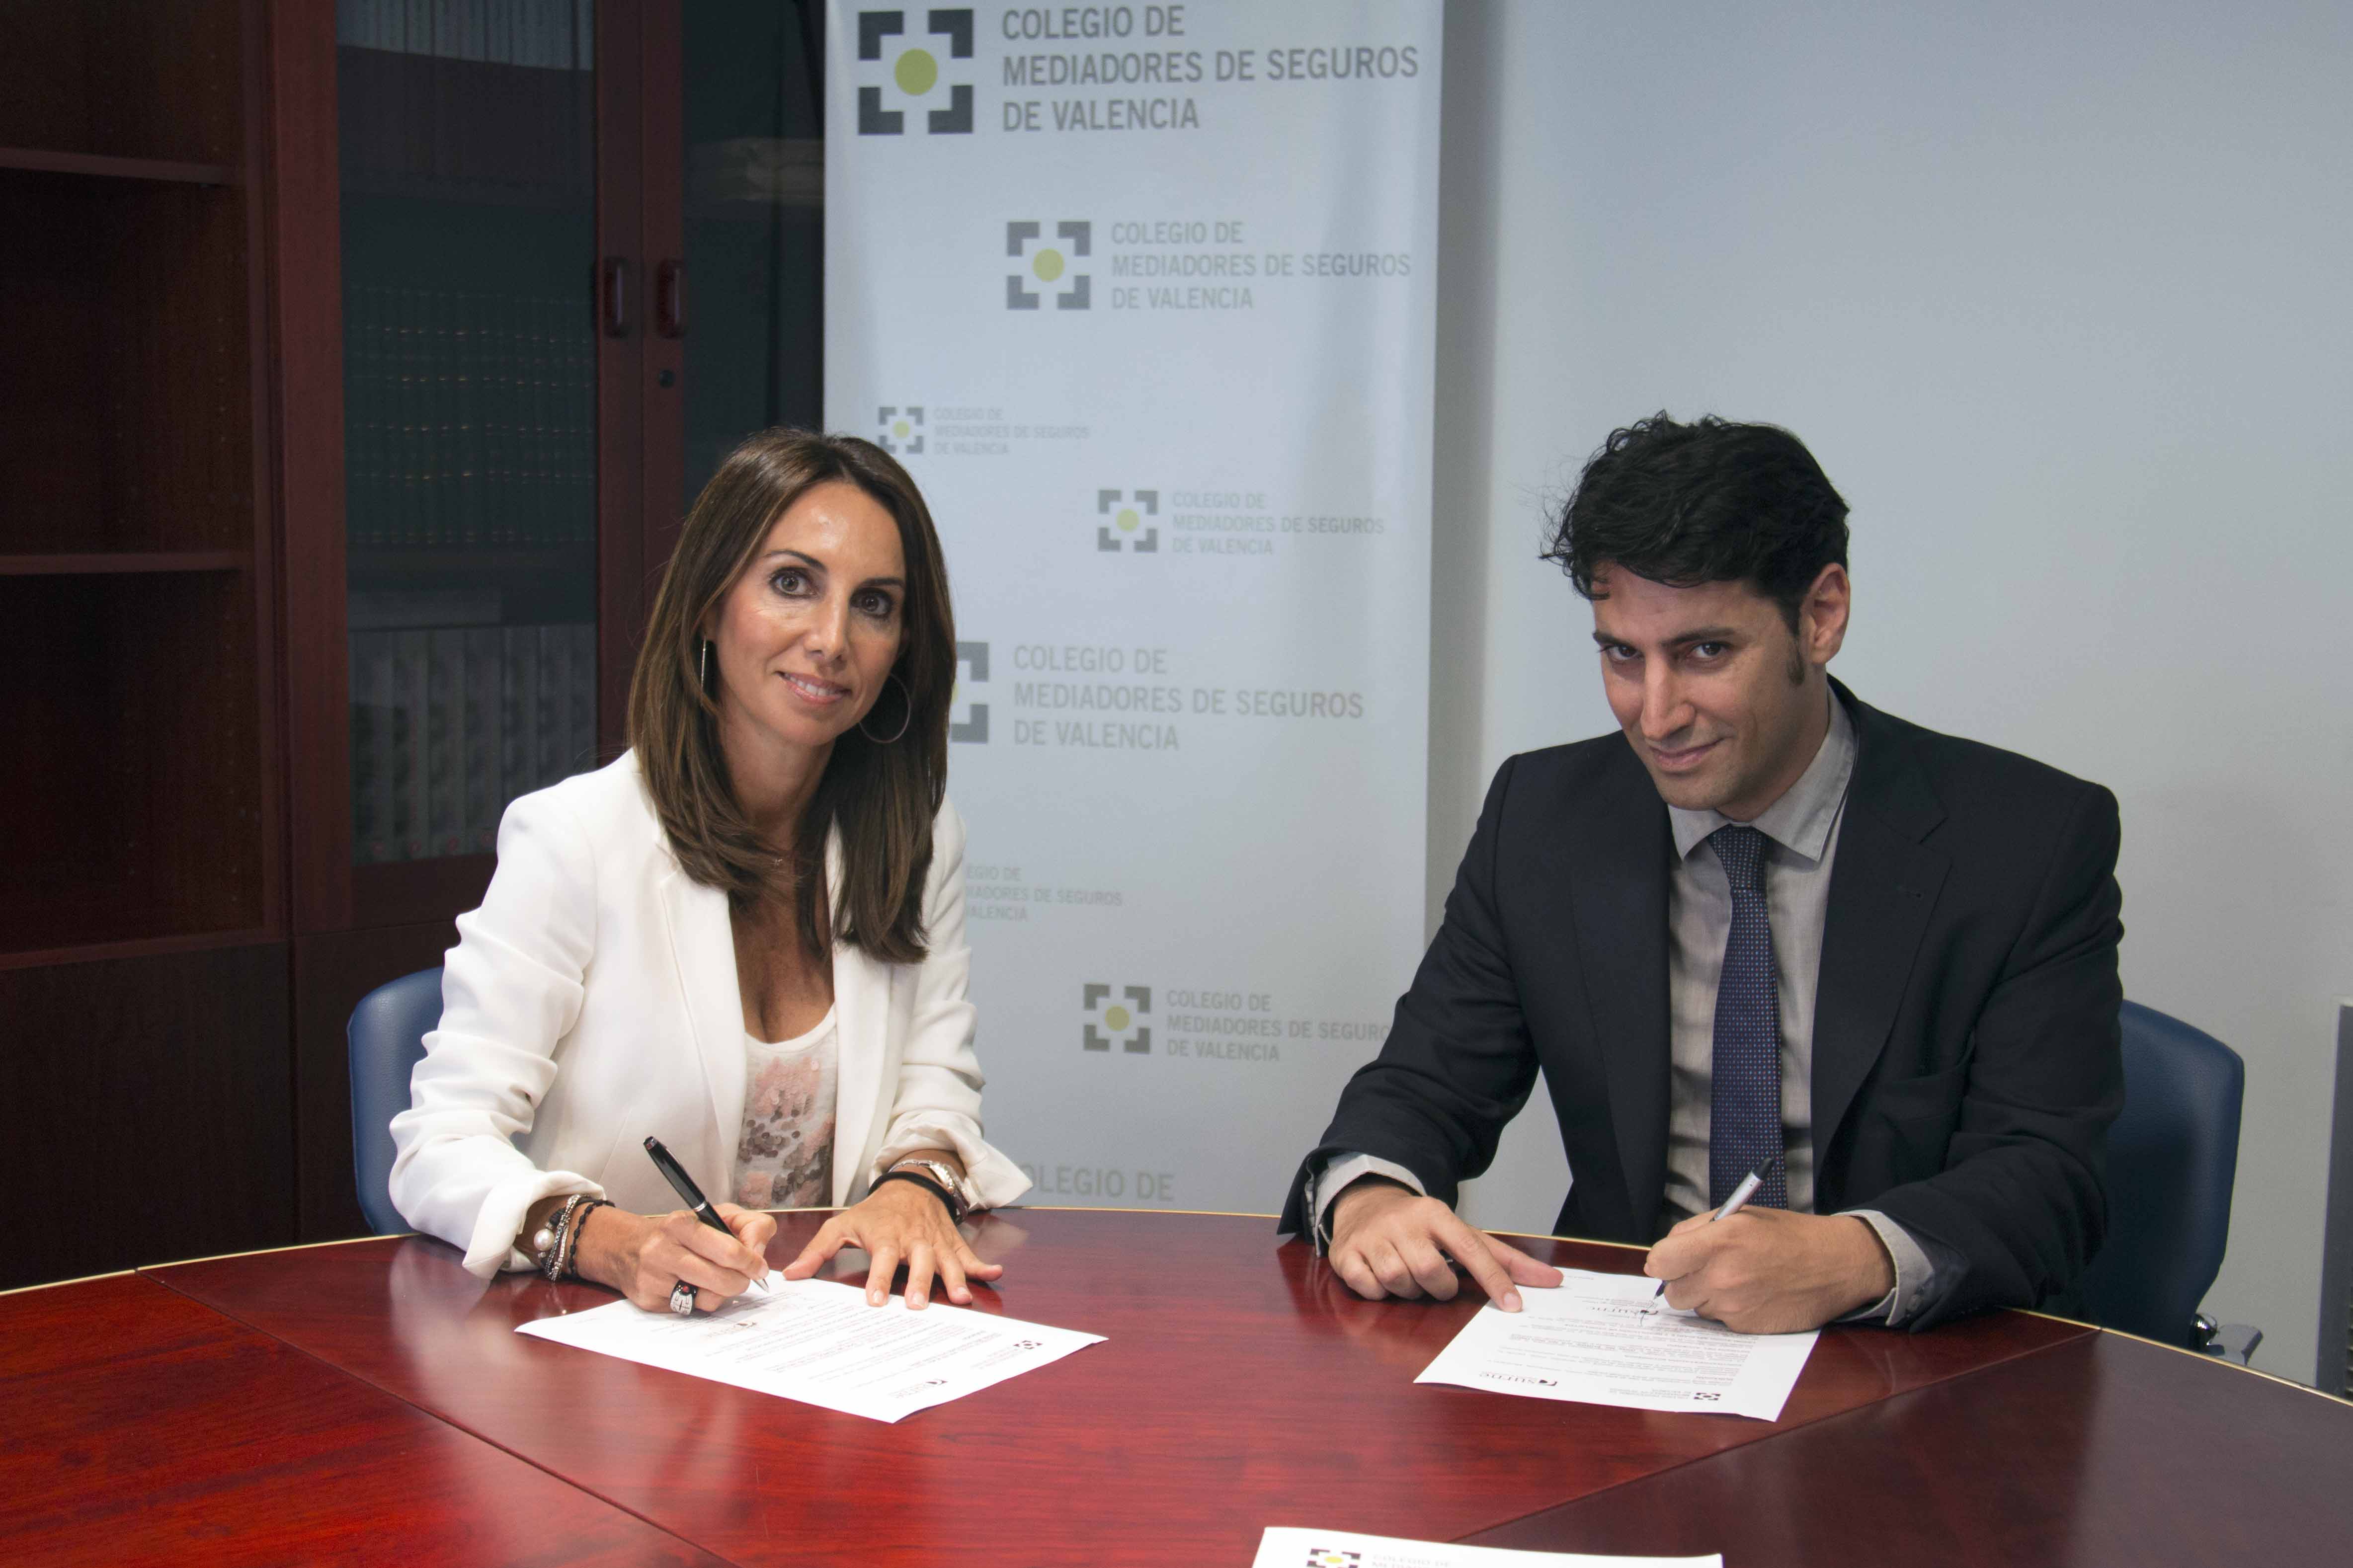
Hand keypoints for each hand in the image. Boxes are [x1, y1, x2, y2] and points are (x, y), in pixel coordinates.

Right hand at [571, 1202, 775, 1313]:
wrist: (628, 1247)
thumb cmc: (681, 1232)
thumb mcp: (716, 1215)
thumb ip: (749, 1225)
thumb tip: (759, 1253)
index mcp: (681, 1224)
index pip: (728, 1250)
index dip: (751, 1262)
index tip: (760, 1267)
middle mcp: (662, 1251)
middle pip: (722, 1279)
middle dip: (741, 1281)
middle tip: (743, 1277)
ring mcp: (653, 1279)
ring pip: (709, 1299)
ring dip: (723, 1293)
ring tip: (719, 1280)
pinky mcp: (649, 1302)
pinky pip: (691, 1311)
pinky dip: (702, 1301)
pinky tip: (696, 1288)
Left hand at [780, 1179, 1001, 1308]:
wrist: (910, 1184)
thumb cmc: (873, 1212)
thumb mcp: (841, 1224)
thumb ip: (818, 1250)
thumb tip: (791, 1275)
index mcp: (886, 1236)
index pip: (881, 1259)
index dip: (878, 1279)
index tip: (874, 1300)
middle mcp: (913, 1239)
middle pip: (918, 1261)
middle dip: (919, 1283)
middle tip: (918, 1306)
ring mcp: (935, 1241)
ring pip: (947, 1260)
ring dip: (955, 1278)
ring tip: (961, 1299)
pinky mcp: (951, 1242)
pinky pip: (968, 1254)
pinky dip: (982, 1265)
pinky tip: (995, 1274)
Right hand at [1327, 1180, 1562, 1311]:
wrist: (1364, 1202)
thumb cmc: (1422, 1227)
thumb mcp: (1462, 1233)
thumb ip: (1505, 1259)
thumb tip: (1554, 1280)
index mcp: (1437, 1214)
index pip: (1472, 1249)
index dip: (1494, 1279)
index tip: (1514, 1306)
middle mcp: (1403, 1222)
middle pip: (1432, 1272)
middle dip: (1439, 1288)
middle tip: (1436, 1281)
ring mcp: (1372, 1237)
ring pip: (1399, 1282)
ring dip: (1409, 1291)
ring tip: (1408, 1277)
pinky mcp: (1346, 1253)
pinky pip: (1369, 1288)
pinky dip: (1379, 1292)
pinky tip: (1382, 1278)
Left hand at [1643, 1208, 1894, 1332]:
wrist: (1835, 1264)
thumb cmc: (1788, 1235)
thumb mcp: (1739, 1215)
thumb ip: (1697, 1230)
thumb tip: (1667, 1250)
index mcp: (1719, 1240)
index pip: (1660, 1261)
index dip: (1662, 1261)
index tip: (1669, 1260)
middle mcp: (1723, 1276)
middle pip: (1673, 1291)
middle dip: (1683, 1281)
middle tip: (1704, 1270)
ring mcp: (1734, 1306)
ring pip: (1695, 1308)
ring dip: (1706, 1296)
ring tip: (1735, 1280)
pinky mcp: (1746, 1327)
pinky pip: (1719, 1321)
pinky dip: (1728, 1310)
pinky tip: (1751, 1295)